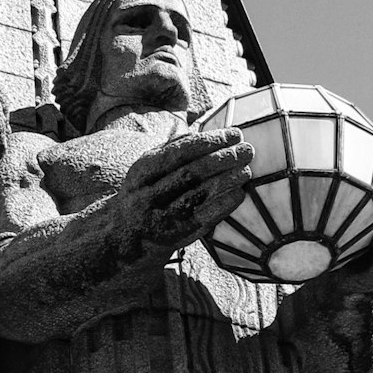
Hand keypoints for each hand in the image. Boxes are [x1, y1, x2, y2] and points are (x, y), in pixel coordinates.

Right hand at [117, 126, 253, 254]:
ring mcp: (160, 219)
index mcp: (141, 172)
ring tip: (247, 170)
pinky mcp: (174, 237)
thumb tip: (209, 133)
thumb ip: (171, 150)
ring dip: (226, 181)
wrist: (125, 239)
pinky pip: (203, 219)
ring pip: (198, 196)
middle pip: (190, 173)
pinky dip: (223, 205)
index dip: (210, 142)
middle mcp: (148, 196)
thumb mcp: (147, 170)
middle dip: (223, 159)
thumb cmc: (145, 194)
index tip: (235, 134)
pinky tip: (239, 193)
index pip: (179, 152)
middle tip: (247, 150)